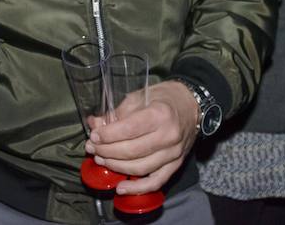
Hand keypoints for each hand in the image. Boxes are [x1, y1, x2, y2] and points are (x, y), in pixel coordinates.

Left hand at [85, 80, 198, 194]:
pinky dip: (138, 188)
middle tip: (93, 147)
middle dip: (107, 151)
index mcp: (160, 114)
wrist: (192, 105)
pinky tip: (121, 187)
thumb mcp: (140, 97)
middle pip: (131, 151)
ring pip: (140, 168)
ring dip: (116, 166)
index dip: (107, 135)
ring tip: (101, 159)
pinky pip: (156, 182)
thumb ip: (117, 113)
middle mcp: (168, 136)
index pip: (128, 130)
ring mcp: (173, 153)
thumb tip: (95, 124)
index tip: (94, 135)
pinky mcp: (176, 165)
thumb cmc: (164, 98)